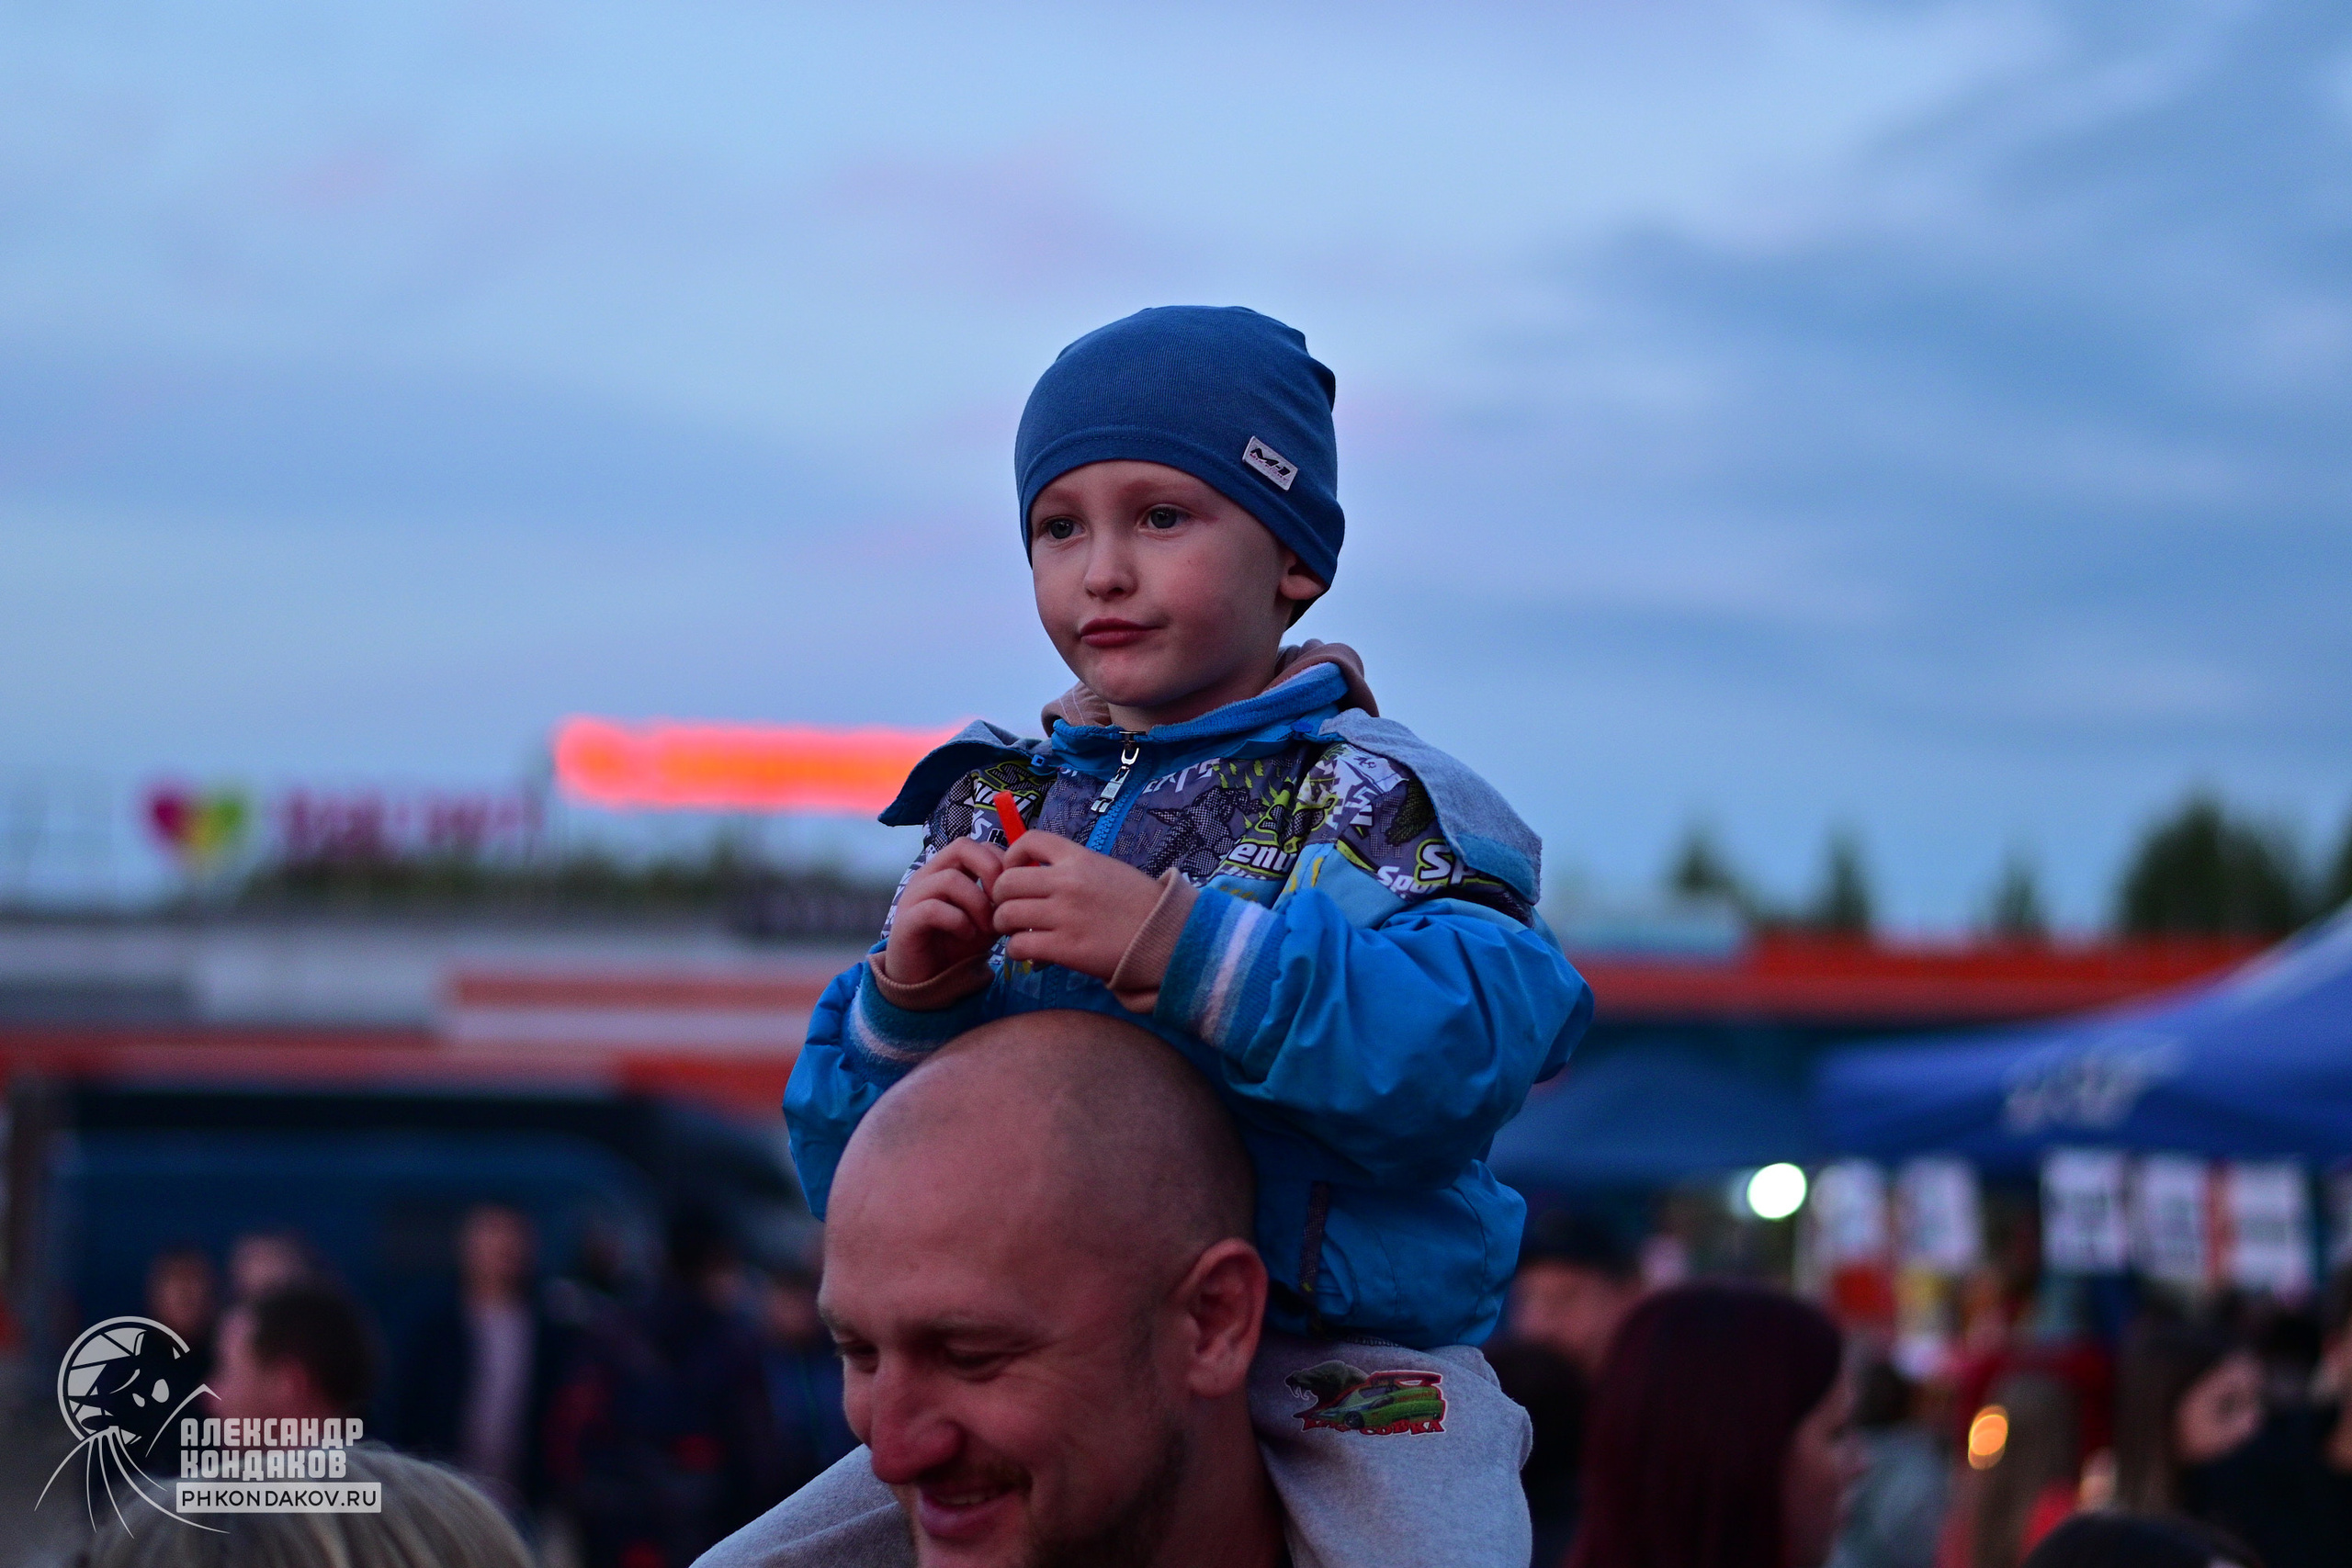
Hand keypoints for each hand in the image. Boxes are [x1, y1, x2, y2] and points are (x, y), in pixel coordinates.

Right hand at [881, 838, 1006, 986]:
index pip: (978, 845)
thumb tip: (1025, 891)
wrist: (928, 980)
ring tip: (987, 928)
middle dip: (991, 871)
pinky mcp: (906, 921)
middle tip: (1002, 902)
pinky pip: (933, 909)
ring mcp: (914, 896)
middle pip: (962, 847)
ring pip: (950, 879)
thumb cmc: (958, 945)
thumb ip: (1002, 902)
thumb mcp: (987, 920)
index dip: (1001, 862)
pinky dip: (958, 922)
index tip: (1014, 891)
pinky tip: (968, 936)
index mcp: (948, 869)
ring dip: (978, 904)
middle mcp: (929, 875)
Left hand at [991, 831, 1165, 982]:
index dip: (1011, 856)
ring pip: (1006, 914)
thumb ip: (1071, 869)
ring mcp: (1065, 915)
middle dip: (1000, 897)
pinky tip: (1030, 952)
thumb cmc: (1138, 904)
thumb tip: (1034, 877)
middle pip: (1006, 881)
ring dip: (1005, 926)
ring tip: (1018, 932)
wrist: (1167, 936)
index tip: (1015, 873)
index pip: (1028, 840)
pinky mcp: (1066, 947)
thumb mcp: (1106, 871)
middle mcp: (1067, 881)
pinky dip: (1017, 951)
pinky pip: (1019, 945)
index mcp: (1079, 857)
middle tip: (1010, 910)